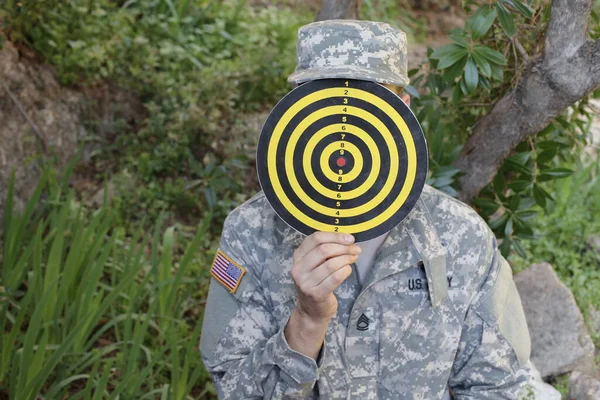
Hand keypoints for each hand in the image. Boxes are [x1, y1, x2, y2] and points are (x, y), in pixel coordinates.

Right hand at [284, 232, 359, 359]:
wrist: (311, 310)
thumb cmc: (317, 282)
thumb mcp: (314, 264)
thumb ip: (325, 251)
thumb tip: (347, 239)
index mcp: (298, 257)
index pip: (315, 239)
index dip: (335, 236)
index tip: (349, 238)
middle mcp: (298, 268)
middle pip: (324, 250)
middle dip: (344, 247)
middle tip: (356, 249)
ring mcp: (305, 282)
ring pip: (331, 263)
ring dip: (347, 258)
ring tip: (354, 258)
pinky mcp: (316, 293)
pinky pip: (335, 277)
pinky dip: (345, 270)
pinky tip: (348, 269)